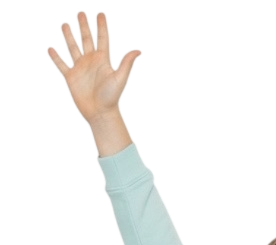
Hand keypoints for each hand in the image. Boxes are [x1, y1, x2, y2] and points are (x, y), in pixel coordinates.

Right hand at [46, 11, 140, 136]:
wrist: (100, 114)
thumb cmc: (112, 97)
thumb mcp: (120, 78)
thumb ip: (127, 62)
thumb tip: (139, 50)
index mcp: (103, 59)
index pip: (102, 37)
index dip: (102, 25)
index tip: (100, 13)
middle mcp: (91, 61)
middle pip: (86, 38)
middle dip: (83, 25)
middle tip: (80, 12)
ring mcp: (80, 68)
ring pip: (72, 47)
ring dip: (68, 35)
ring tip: (64, 24)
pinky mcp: (70, 77)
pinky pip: (61, 64)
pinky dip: (55, 56)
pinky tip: (50, 48)